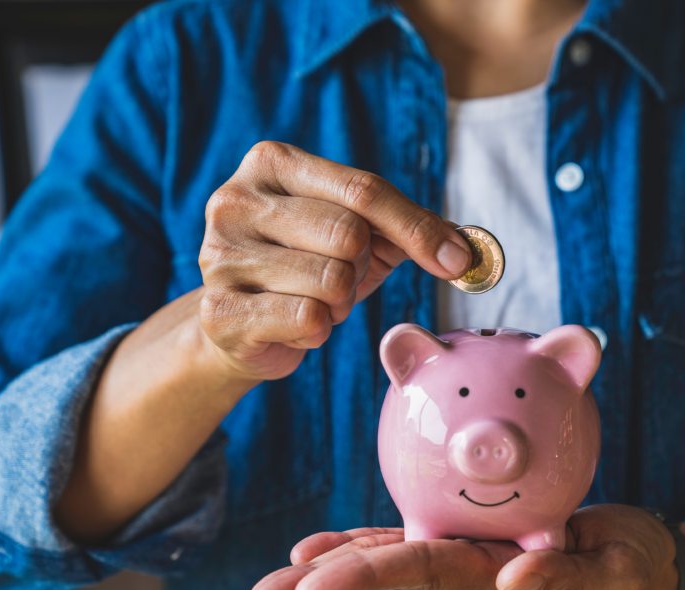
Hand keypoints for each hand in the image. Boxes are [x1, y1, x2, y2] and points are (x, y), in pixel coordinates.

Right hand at [198, 141, 471, 380]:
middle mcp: (236, 200)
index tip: (457, 260)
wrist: (238, 327)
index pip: (365, 190)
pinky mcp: (218, 309)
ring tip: (311, 300)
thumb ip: (410, 227)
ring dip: (338, 303)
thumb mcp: (360, 235)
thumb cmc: (307, 270)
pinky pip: (308, 319)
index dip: (418, 228)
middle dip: (360, 267)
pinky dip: (316, 331)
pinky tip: (292, 326)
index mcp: (272, 163)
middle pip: (348, 234)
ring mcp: (219, 254)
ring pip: (330, 281)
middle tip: (339, 279)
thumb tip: (466, 251)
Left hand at [244, 505, 678, 589]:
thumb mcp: (609, 575)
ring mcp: (459, 565)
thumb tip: (513, 579)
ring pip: (383, 563)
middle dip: (319, 586)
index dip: (359, 576)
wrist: (628, 566)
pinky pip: (404, 545)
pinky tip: (318, 548)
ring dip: (326, 571)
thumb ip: (565, 580)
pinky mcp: (463, 547)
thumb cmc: (625, 569)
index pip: (416, 574)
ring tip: (275, 580)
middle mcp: (463, 577)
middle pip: (382, 575)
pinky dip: (359, 545)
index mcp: (488, 580)